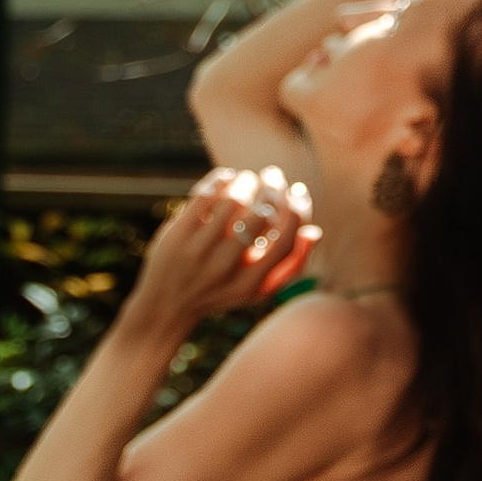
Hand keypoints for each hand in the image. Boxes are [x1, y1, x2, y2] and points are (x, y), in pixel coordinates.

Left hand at [128, 167, 320, 335]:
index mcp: (251, 283)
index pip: (285, 241)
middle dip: (274, 187)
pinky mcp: (177, 234)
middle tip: (274, 175)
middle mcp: (226, 267)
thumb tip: (315, 230)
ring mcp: (199, 250)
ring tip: (250, 177)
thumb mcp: (257, 289)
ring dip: (248, 180)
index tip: (298, 191)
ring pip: (234, 201)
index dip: (298, 211)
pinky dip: (221, 179)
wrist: (166, 305)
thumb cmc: (221, 291)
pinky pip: (205, 195)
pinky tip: (227, 178)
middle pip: (262, 216)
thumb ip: (291, 264)